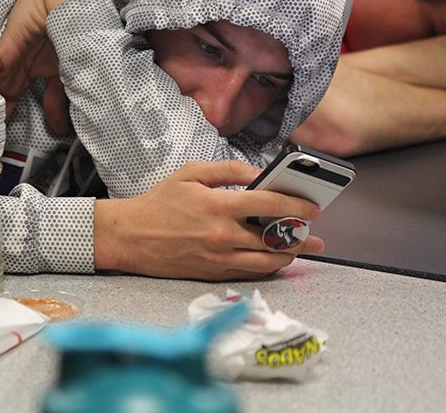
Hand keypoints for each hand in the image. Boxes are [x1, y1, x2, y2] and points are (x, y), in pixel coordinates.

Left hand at [0, 0, 98, 132]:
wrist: (69, 0)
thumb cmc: (74, 30)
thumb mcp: (69, 72)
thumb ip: (59, 97)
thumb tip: (60, 128)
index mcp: (38, 67)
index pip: (19, 93)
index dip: (12, 110)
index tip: (4, 131)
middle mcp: (23, 63)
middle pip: (5, 91)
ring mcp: (13, 55)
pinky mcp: (7, 47)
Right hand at [94, 160, 323, 280]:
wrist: (130, 237)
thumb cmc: (159, 202)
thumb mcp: (191, 173)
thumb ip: (229, 171)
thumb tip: (260, 174)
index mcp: (219, 206)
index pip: (271, 205)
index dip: (298, 205)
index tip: (314, 207)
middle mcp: (223, 235)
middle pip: (276, 239)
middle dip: (301, 236)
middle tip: (314, 233)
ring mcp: (219, 258)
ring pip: (267, 262)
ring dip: (289, 255)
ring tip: (300, 248)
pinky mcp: (213, 273)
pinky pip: (250, 273)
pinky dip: (267, 266)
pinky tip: (274, 258)